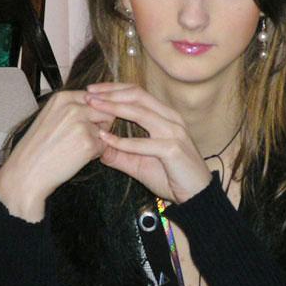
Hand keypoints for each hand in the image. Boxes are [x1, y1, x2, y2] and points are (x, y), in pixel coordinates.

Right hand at [0, 90, 114, 220]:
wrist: (27, 172)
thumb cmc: (37, 147)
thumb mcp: (50, 116)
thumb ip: (72, 107)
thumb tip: (96, 104)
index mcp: (63, 98)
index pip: (94, 98)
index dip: (93, 113)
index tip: (84, 124)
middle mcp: (74, 108)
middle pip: (104, 112)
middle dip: (100, 125)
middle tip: (81, 138)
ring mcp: (82, 125)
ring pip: (106, 129)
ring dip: (97, 139)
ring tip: (76, 148)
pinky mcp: (89, 143)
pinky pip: (104, 146)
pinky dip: (95, 154)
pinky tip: (77, 157)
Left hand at [86, 83, 211, 203]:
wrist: (196, 196)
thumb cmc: (171, 176)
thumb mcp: (139, 163)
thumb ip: (120, 154)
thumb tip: (97, 147)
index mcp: (165, 116)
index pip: (137, 93)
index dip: (113, 89)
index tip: (92, 91)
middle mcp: (171, 118)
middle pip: (137, 95)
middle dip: (110, 93)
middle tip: (88, 94)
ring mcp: (174, 132)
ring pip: (140, 113)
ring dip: (114, 108)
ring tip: (94, 107)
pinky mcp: (173, 149)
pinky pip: (143, 143)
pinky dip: (122, 141)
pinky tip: (105, 138)